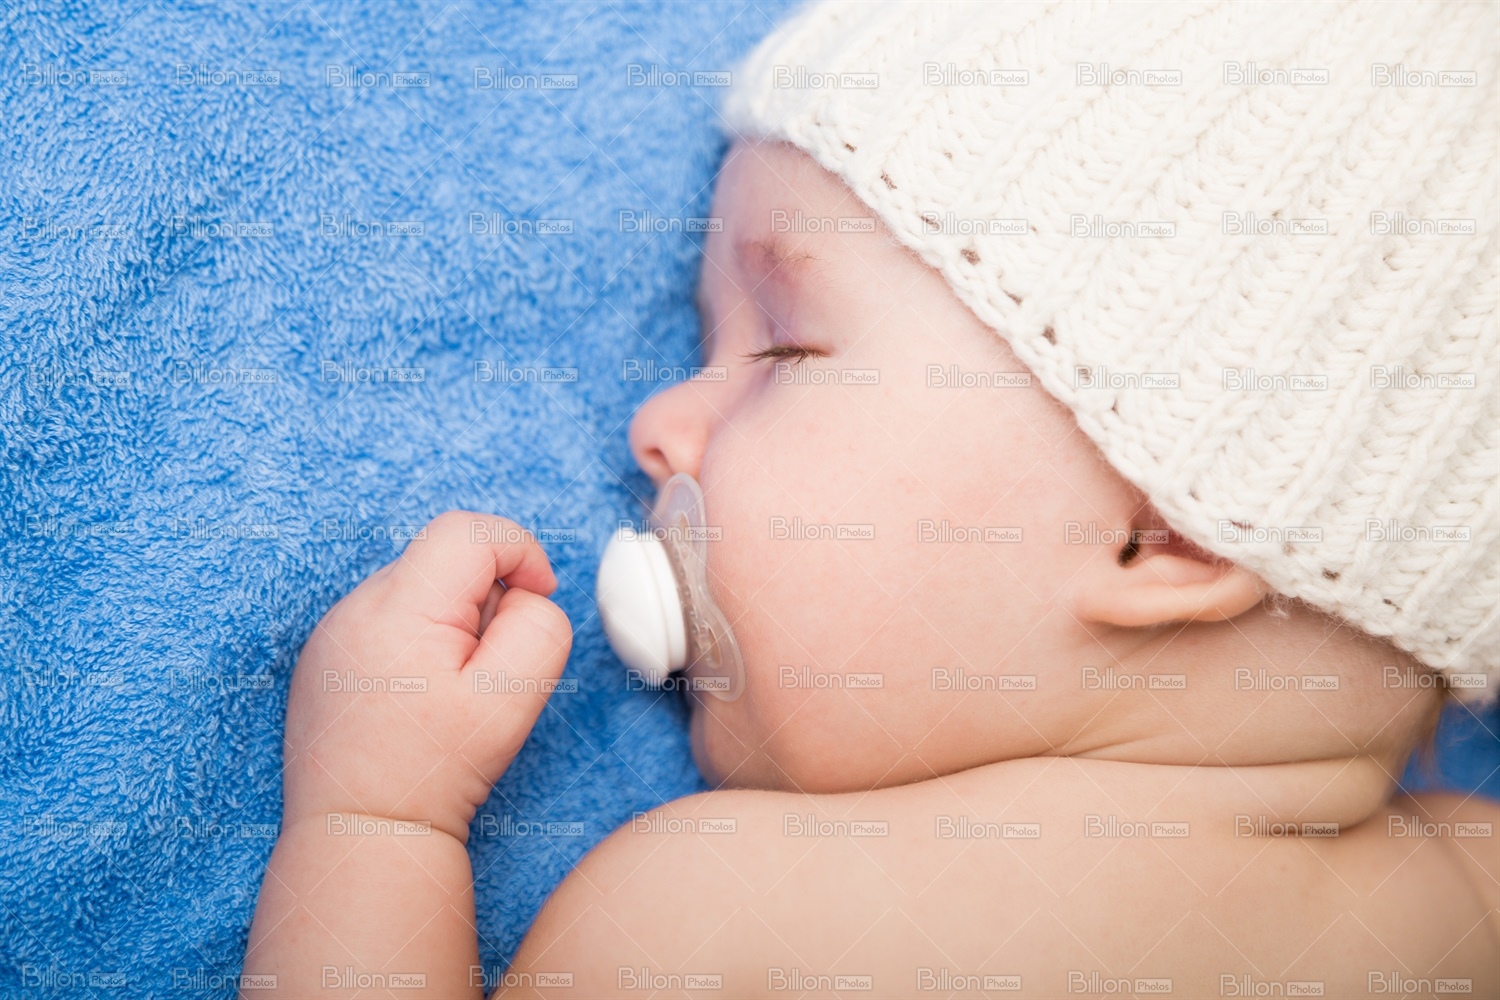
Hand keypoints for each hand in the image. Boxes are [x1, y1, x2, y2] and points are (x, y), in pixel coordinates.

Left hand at [280, 511, 572, 841]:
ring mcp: (333, 631)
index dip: (520, 551)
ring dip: (451, 621)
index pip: (470, 530)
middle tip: (488, 666)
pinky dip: (418, 643)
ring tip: (448, 690)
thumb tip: (522, 594)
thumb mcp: (514, 698)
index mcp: (400, 607)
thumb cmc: (437, 771)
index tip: (539, 597)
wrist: (361, 833)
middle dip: (486, 597)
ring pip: (419, 589)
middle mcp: (355, 607)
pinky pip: (389, 620)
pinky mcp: (324, 657)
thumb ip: (539, 626)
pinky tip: (416, 700)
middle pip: (445, 558)